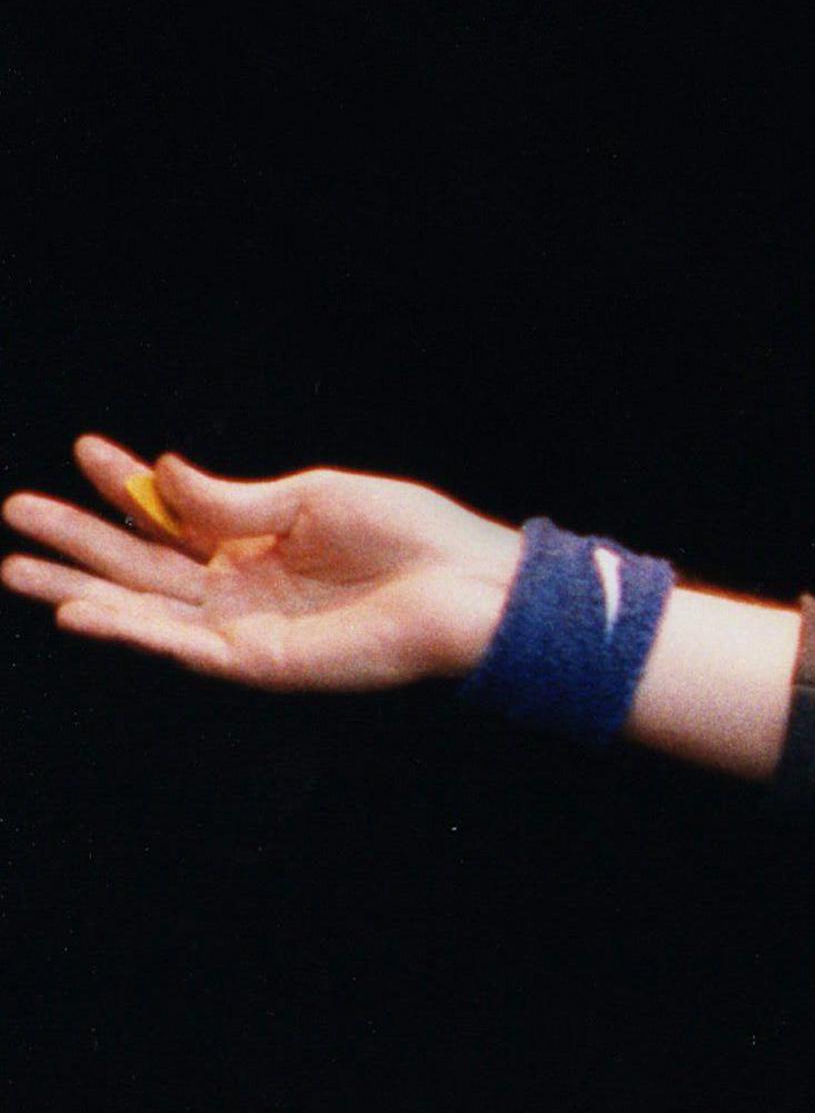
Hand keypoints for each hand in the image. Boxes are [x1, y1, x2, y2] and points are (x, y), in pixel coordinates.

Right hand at [3, 435, 521, 689]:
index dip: (127, 484)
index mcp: (259, 542)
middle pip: (142, 564)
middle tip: (15, 507)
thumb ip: (232, 497)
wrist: (470, 586)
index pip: (173, 515)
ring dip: (80, 588)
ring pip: (146, 609)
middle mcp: (244, 588)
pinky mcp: (263, 663)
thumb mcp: (313, 498)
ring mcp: (249, 627)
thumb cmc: (411, 537)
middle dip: (78, 537)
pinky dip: (129, 630)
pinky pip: (183, 647)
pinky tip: (79, 610)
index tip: (84, 449)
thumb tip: (163, 469)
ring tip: (16, 564)